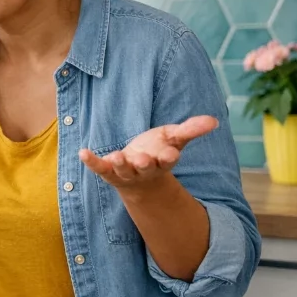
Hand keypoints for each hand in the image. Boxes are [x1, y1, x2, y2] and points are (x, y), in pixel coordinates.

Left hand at [78, 116, 217, 192]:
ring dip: (119, 164)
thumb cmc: (157, 152)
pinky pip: (99, 167)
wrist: (137, 175)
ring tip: (116, 157)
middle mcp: (144, 169)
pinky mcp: (108, 171)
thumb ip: (191, 130)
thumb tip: (213, 120)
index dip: (168, 156)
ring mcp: (125, 171)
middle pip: (145, 167)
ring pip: (123, 170)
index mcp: (162, 161)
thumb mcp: (174, 139)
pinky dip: (91, 161)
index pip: (167, 159)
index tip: (170, 153)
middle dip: (144, 164)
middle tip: (142, 160)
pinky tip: (83, 152)